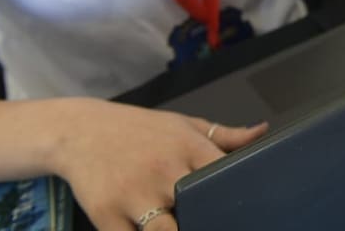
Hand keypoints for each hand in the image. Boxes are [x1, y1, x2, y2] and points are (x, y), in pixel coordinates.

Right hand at [47, 98, 265, 230]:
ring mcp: (133, 196)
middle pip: (197, 208)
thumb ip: (224, 136)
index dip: (233, 195)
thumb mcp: (184, 124)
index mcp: (187, 148)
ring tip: (182, 228)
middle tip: (214, 222)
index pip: (222, 175)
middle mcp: (163, 172)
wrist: (82, 131)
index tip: (245, 211)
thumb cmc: (141, 131)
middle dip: (208, 221)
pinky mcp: (106, 216)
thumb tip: (263, 132)